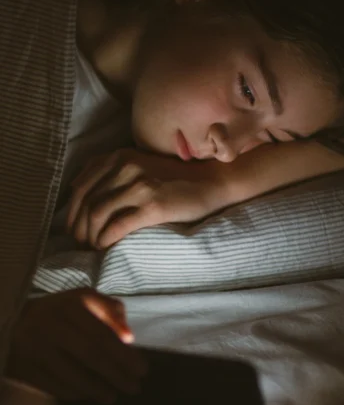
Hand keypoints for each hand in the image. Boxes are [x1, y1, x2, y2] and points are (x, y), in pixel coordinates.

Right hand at [5, 289, 147, 402]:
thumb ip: (110, 311)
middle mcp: (50, 326)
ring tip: (115, 395)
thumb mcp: (85, 299)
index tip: (142, 368)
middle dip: (116, 374)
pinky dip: (76, 393)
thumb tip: (128, 337)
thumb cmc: (60, 310)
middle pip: (90, 355)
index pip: (101, 334)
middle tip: (134, 387)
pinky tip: (90, 395)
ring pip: (73, 375)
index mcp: (69, 306)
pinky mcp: (24, 368)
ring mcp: (35, 349)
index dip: (123, 354)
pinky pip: (55, 386)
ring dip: (98, 389)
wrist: (14, 320)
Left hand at [67, 149, 223, 248]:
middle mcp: (125, 167)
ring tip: (92, 247)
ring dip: (89, 235)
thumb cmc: (174, 178)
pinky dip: (105, 239)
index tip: (73, 228)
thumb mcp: (139, 165)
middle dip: (77, 226)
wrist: (210, 182)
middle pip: (86, 200)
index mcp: (119, 157)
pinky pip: (117, 226)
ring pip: (97, 213)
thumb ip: (112, 171)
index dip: (72, 210)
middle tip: (79, 243)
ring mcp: (139, 185)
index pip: (82, 185)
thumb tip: (77, 189)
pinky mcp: (152, 206)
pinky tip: (105, 247)